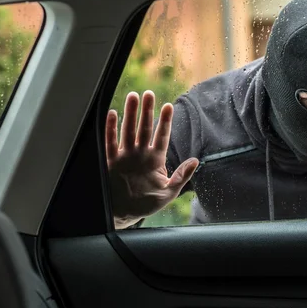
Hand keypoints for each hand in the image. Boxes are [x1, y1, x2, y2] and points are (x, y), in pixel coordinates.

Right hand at [105, 91, 198, 227]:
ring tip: (133, 96)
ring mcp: (125, 156)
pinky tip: (112, 114)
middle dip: (147, 111)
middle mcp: (140, 154)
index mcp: (156, 160)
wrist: (126, 214)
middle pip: (145, 128)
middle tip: (149, 93)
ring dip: (130, 114)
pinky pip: (110, 142)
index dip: (165, 122)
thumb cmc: (148, 203)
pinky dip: (111, 129)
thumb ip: (182, 176)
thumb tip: (196, 161)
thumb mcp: (169, 192)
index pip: (162, 136)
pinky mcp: (111, 162)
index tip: (168, 106)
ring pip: (128, 130)